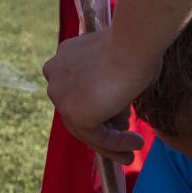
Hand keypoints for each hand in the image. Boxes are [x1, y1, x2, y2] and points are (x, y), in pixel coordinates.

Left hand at [42, 29, 149, 163]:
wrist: (131, 46)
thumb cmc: (134, 48)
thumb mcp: (116, 64)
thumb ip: (108, 83)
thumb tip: (117, 106)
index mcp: (64, 57)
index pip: (77, 91)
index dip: (100, 107)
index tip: (119, 119)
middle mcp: (55, 74)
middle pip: (78, 110)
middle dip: (104, 127)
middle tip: (126, 135)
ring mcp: (60, 95)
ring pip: (86, 127)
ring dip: (113, 141)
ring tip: (136, 146)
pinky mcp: (73, 113)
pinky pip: (97, 136)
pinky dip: (117, 143)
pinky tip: (136, 144)